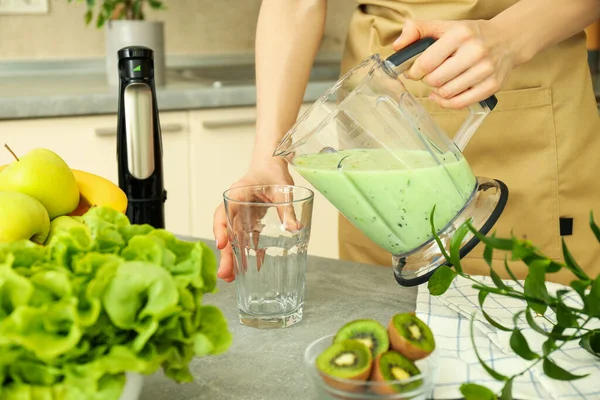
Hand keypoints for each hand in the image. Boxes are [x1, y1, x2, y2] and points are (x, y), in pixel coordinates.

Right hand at [213, 158, 295, 282]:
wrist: (271, 165)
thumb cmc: (273, 173)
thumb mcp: (283, 189)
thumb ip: (287, 209)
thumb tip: (295, 228)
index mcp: (237, 194)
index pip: (224, 212)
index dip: (221, 229)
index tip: (222, 245)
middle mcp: (234, 206)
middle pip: (226, 232)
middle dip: (225, 254)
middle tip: (225, 274)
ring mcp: (240, 215)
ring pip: (232, 238)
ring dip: (232, 257)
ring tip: (231, 278)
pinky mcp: (248, 220)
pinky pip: (244, 239)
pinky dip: (246, 253)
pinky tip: (251, 268)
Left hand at [392, 19, 519, 109]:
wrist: (508, 39)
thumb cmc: (472, 35)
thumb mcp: (445, 26)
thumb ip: (418, 30)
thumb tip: (398, 45)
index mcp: (460, 34)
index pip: (426, 62)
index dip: (414, 71)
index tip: (413, 71)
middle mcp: (475, 52)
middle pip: (435, 80)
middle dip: (427, 80)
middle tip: (429, 76)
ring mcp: (485, 70)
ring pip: (446, 93)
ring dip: (437, 91)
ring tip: (439, 83)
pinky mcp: (492, 86)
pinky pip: (460, 103)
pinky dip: (446, 102)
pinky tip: (442, 96)